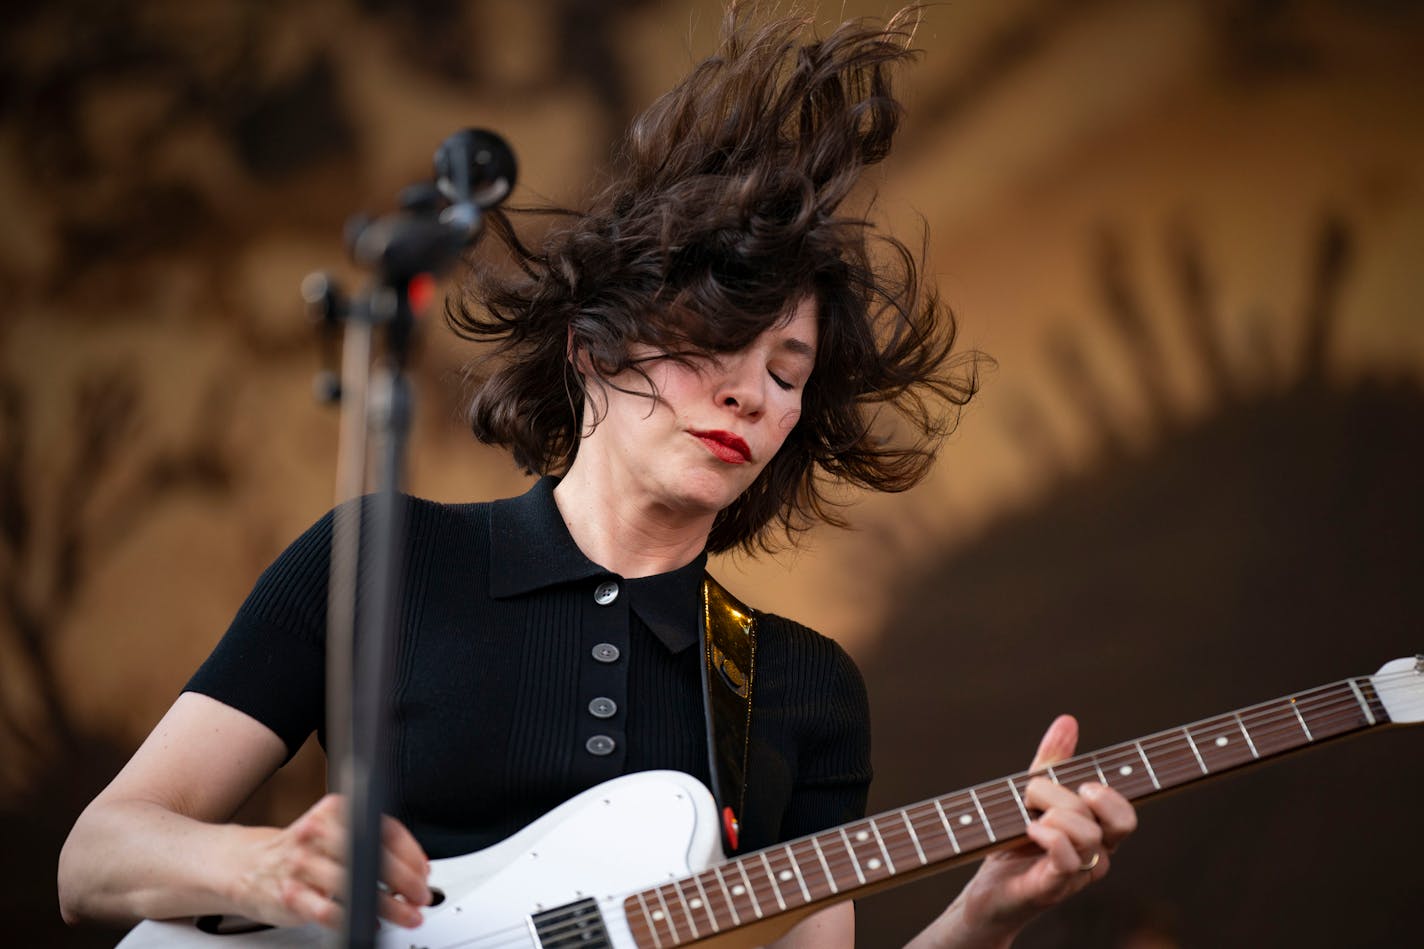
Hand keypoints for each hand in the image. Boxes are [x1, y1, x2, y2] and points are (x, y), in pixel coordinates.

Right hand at [232, 794, 431, 929]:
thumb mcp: (333, 832)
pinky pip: (327, 910)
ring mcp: (301, 865)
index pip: (383, 828)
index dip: (411, 854)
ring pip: (354, 885)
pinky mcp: (290, 895)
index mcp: (334, 812)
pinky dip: (352, 919)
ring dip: (388, 905)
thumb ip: (372, 842)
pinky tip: (368, 923)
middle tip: (421, 896)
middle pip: (373, 856)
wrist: (247, 866)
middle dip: (405, 880)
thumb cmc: (300, 850)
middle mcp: (317, 834)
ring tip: (405, 915)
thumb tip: (417, 865)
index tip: (423, 872)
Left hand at [955, 715, 1137, 943]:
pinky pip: (1068, 860)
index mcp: (1096, 835)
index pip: (1126, 815)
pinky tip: (1030, 829)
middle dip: (1070, 795)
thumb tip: (1068, 721)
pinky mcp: (1052, 888)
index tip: (1083, 783)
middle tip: (1035, 795)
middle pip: (1111, 821)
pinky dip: (1050, 837)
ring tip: (1027, 817)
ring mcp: (1077, 876)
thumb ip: (1052, 761)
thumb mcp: (1030, 794)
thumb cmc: (1012, 841)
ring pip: (1088, 835)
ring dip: (1053, 814)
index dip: (1112, 796)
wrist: (983, 890)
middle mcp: (1095, 857)